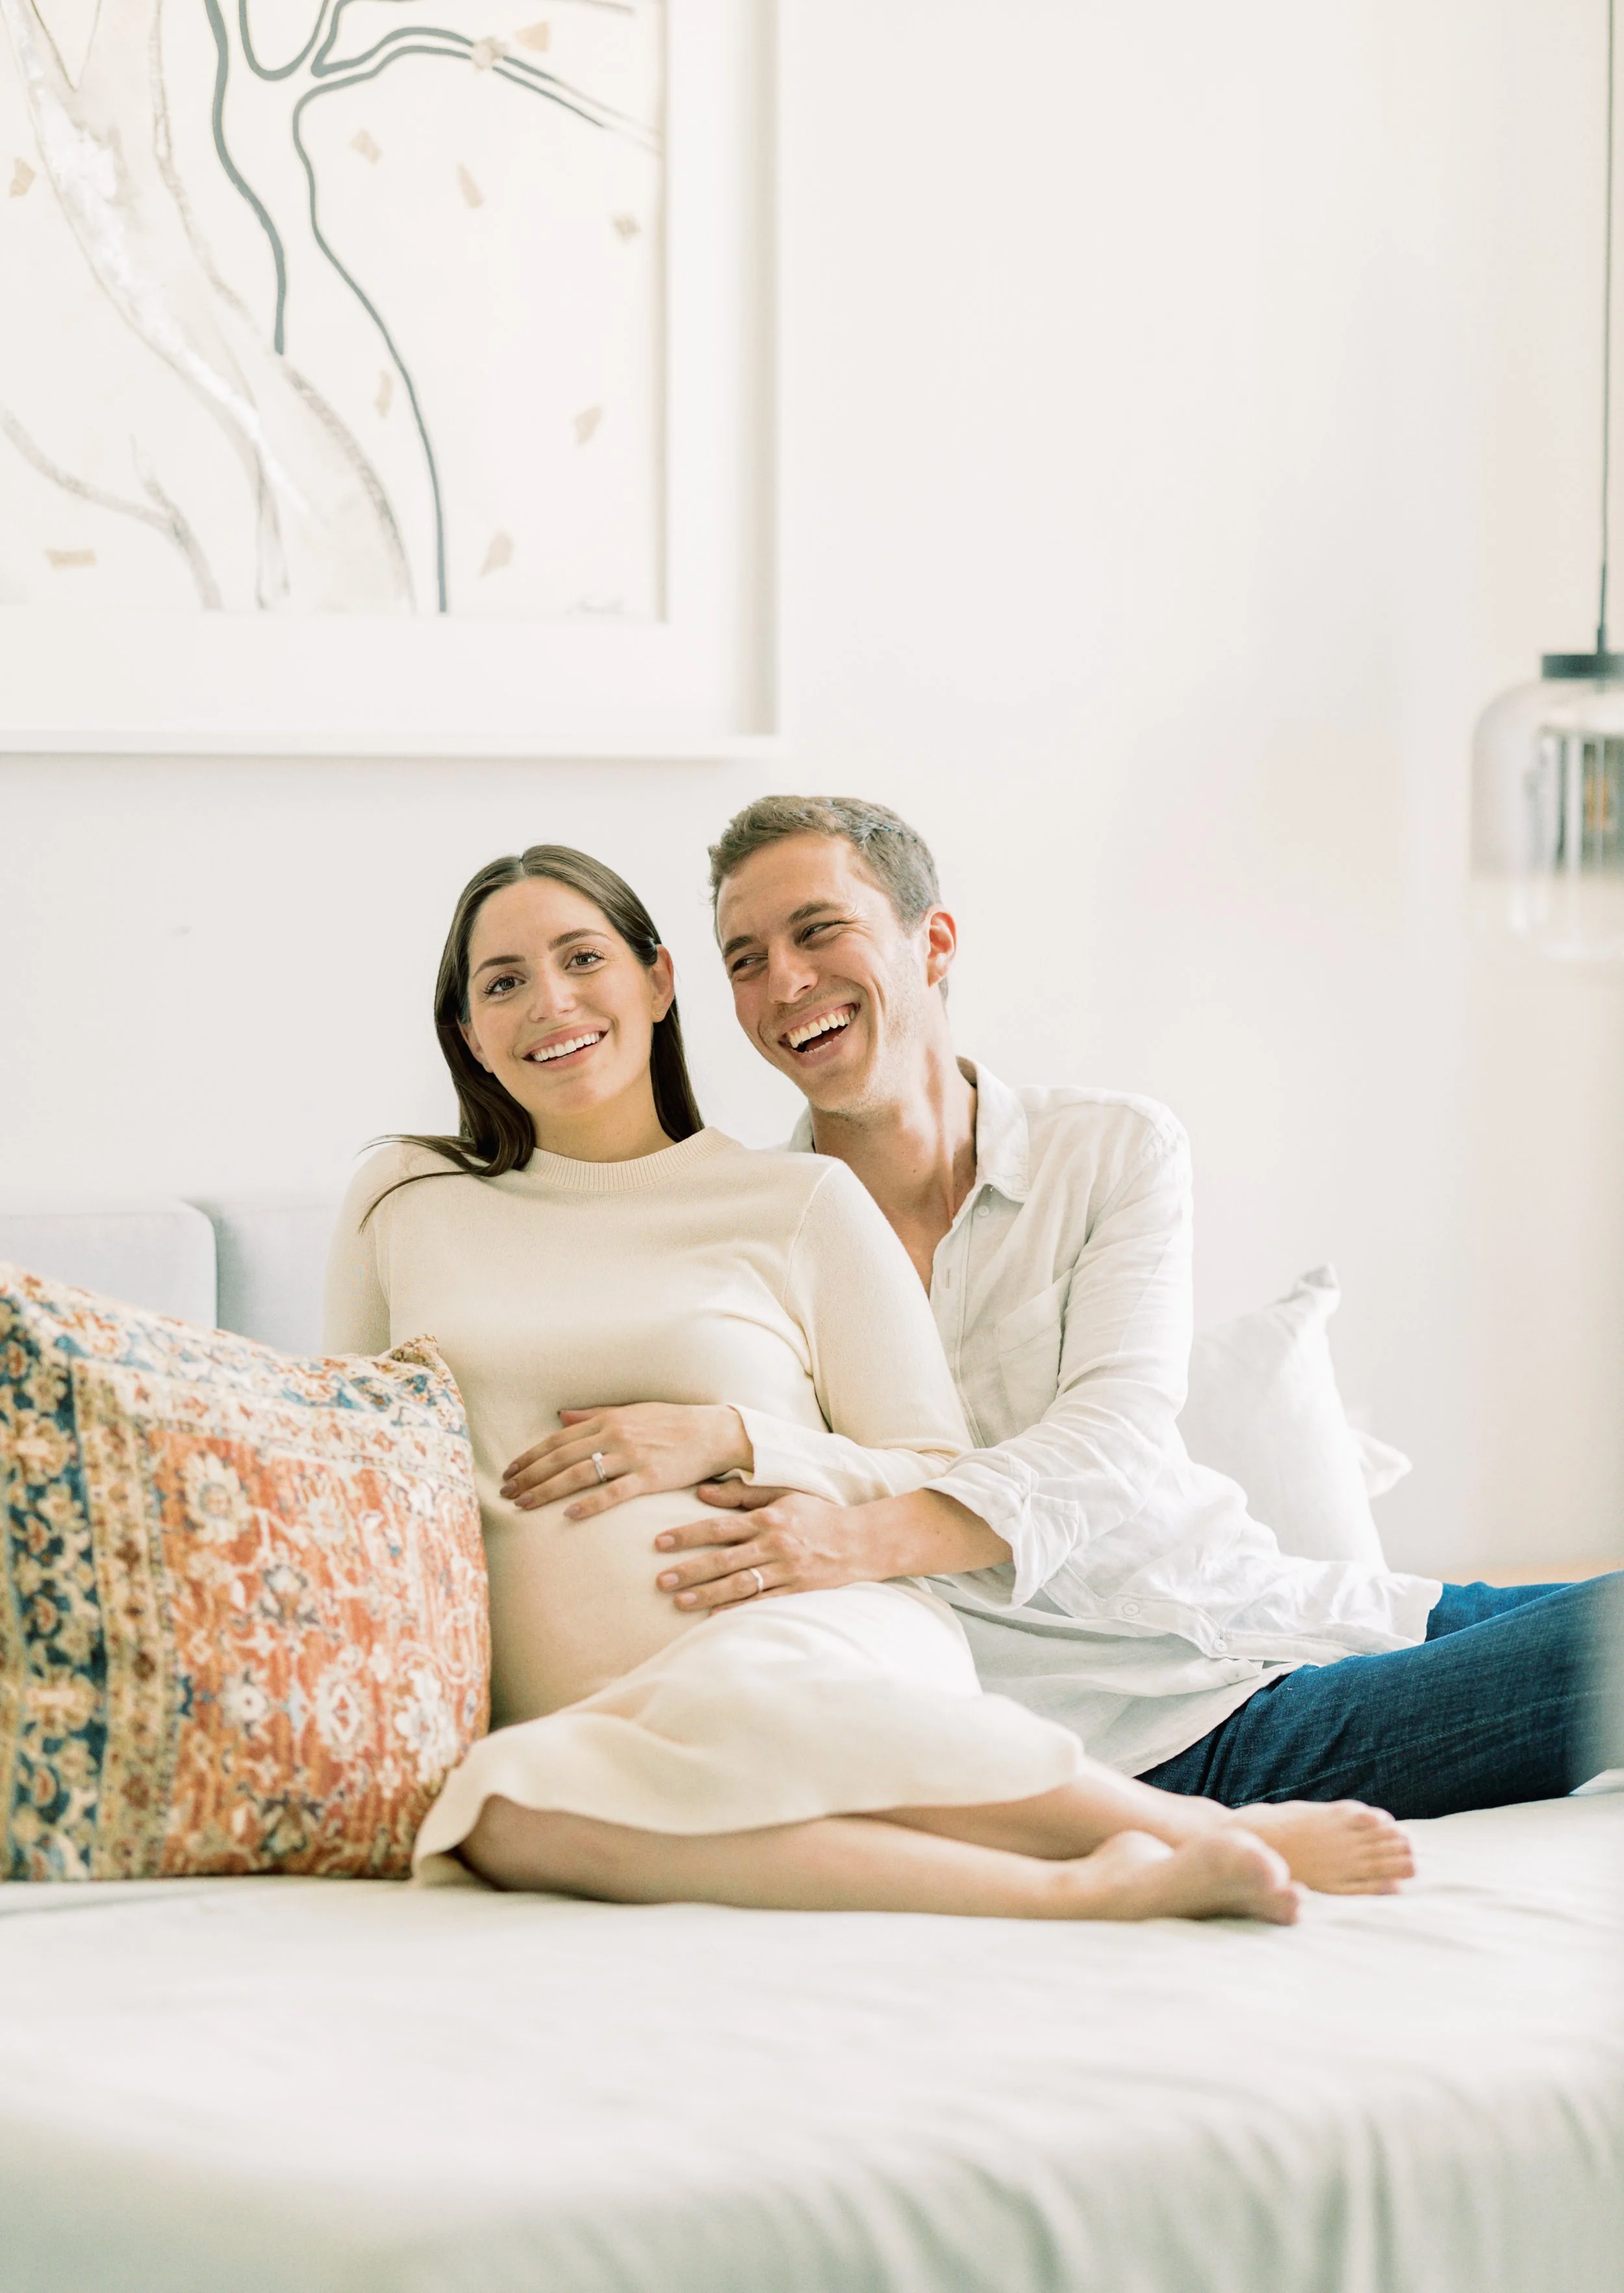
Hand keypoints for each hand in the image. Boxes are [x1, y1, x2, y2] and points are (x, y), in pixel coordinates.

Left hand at [501, 1404, 750, 1516]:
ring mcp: (631, 1457)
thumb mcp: (631, 1411)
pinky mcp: (649, 1477)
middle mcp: (615, 1435)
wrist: (712, 1431)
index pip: (558, 1440)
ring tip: (524, 1504)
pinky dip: (590, 1504)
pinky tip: (570, 1515)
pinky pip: (613, 1493)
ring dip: (547, 1491)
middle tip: (506, 1493)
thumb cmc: (671, 1422)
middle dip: (530, 1476)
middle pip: (561, 1458)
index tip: (510, 1472)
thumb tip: (561, 1417)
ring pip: (579, 1475)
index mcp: (608, 1419)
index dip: (531, 1456)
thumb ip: (594, 1415)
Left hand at [653, 1483, 893, 1610]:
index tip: (659, 1542)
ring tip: (678, 1602)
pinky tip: (713, 1618)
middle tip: (660, 1581)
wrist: (862, 1540)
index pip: (720, 1527)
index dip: (688, 1534)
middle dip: (689, 1570)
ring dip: (706, 1595)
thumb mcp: (784, 1495)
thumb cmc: (818, 1515)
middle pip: (724, 1559)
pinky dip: (737, 1611)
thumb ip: (743, 1494)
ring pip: (739, 1585)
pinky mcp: (797, 1592)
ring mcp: (786, 1570)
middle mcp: (774, 1544)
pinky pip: (762, 1603)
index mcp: (768, 1519)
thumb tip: (703, 1492)